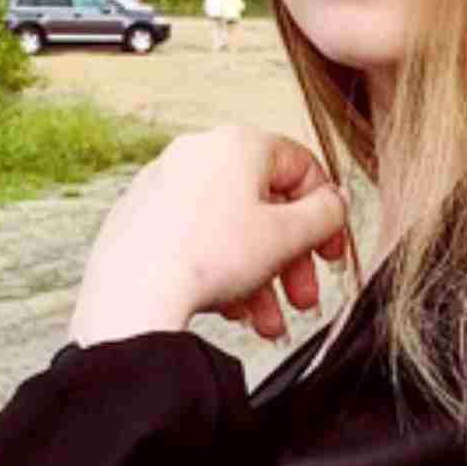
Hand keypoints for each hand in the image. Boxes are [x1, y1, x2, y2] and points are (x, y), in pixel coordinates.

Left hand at [68, 124, 350, 346]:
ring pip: (232, 230)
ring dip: (261, 278)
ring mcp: (164, 185)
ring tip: (269, 322)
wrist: (133, 295)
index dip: (326, 214)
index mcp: (237, 144)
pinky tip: (234, 311)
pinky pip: (198, 240)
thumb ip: (326, 214)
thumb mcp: (288, 236)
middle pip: (265, 205)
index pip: (301, 168)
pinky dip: (222, 272)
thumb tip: (333, 204)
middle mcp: (198, 155)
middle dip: (291, 260)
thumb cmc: (206, 258)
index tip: (329, 250)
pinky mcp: (140, 218)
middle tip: (303, 295)